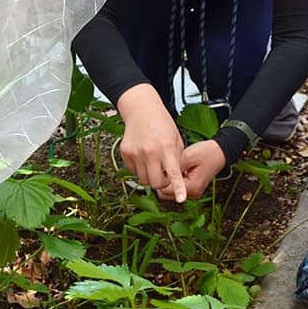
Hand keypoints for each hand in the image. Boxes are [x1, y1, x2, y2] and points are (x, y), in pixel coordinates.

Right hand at [116, 84, 186, 202]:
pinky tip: (143, 155)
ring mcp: (136, 153)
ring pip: (143, 180)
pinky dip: (139, 168)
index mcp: (166, 148)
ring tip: (153, 162)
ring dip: (149, 176)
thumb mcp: (176, 139)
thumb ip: (176, 159)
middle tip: (164, 173)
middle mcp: (150, 152)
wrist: (141, 109)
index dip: (178, 188)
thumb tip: (173, 179)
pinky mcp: (125, 153)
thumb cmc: (162, 124)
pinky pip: (133, 171)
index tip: (181, 199)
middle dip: (161, 182)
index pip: (173, 173)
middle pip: (156, 183)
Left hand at [157, 140, 225, 199]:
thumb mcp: (187, 156)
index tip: (160, 169)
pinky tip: (179, 170)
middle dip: (164, 182)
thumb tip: (159, 173)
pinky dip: (175, 181)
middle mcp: (193, 193)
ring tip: (174, 168)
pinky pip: (178, 189)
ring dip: (169, 181)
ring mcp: (194, 192)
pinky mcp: (193, 189)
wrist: (220, 152)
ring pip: (172, 192)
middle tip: (165, 168)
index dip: (161, 179)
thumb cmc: (207, 153)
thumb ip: (173, 168)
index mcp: (192, 187)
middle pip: (167, 194)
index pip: (166, 191)